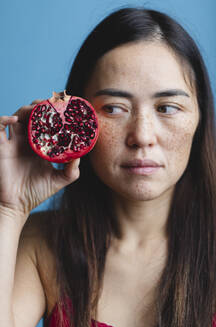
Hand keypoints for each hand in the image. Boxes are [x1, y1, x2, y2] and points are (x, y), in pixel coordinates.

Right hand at [0, 100, 79, 218]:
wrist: (17, 205)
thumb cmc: (36, 192)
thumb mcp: (59, 180)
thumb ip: (71, 170)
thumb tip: (80, 156)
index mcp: (41, 146)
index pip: (47, 124)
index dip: (53, 114)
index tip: (64, 106)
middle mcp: (27, 141)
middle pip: (33, 115)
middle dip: (41, 106)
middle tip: (53, 103)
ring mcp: (14, 143)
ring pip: (18, 116)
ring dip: (27, 109)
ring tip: (38, 107)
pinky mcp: (1, 148)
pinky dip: (4, 119)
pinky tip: (15, 119)